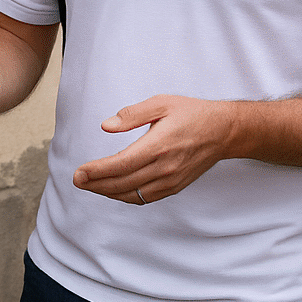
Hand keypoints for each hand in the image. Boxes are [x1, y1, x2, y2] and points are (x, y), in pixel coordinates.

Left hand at [72, 95, 235, 204]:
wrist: (224, 131)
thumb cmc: (192, 114)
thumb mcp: (162, 103)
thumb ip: (132, 115)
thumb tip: (106, 126)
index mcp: (158, 146)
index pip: (121, 164)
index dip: (97, 171)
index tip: (79, 173)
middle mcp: (164, 167)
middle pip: (122, 183)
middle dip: (96, 184)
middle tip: (77, 180)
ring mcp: (170, 180)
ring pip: (133, 194)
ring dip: (109, 193)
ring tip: (91, 185)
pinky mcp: (175, 186)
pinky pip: (146, 198)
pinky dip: (127, 196)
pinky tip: (115, 190)